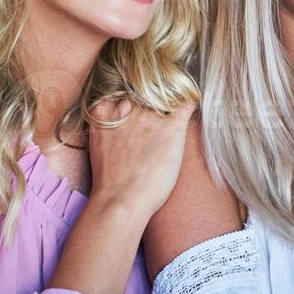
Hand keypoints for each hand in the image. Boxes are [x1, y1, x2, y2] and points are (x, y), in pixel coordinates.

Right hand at [85, 97, 195, 217]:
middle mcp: (127, 108)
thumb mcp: (100, 146)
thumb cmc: (110, 182)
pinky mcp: (171, 128)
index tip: (141, 110)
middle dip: (151, 102)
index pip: (123, 92)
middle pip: (144, 93)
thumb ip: (111, 128)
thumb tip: (123, 127)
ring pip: (165, 97)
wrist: (121, 201)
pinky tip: (193, 104)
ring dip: (169, 105)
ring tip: (170, 121)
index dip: (134, 101)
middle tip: (156, 124)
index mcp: (105, 111)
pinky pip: (186, 104)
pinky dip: (191, 102)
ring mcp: (150, 116)